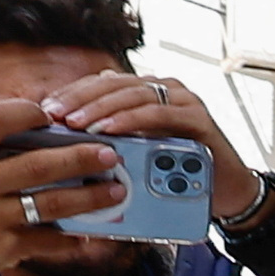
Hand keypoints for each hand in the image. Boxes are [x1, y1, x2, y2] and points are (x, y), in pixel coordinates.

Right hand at [0, 95, 120, 275]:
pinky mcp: (3, 249)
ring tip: (117, 188)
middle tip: (109, 152)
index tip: (49, 115)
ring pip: (52, 204)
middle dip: (81, 156)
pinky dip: (73, 236)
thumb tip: (6, 114)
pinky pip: (48, 239)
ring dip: (91, 196)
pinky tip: (92, 229)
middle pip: (37, 165)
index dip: (27, 112)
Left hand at [33, 64, 255, 223]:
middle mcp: (165, 89)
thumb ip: (113, 137)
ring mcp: (183, 100)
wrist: (227, 192)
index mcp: (146, 93)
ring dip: (102, 109)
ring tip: (77, 124)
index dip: (74, 93)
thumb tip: (68, 134)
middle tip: (55, 115)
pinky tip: (110, 130)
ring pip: (134, 94)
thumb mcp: (137, 152)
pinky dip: (132, 120)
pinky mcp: (198, 117)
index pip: (102, 83)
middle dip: (81, 98)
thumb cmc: (178, 174)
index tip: (47, 109)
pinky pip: (159, 113)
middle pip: (114, 84)